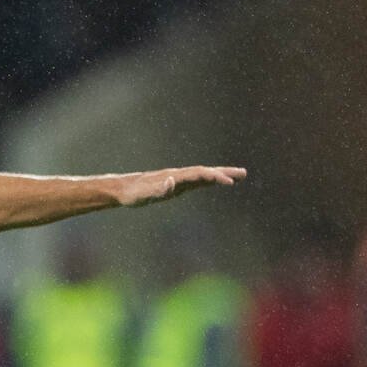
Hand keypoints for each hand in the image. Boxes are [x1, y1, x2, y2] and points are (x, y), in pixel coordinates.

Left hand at [116, 165, 245, 207]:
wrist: (122, 189)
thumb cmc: (133, 195)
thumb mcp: (143, 195)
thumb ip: (158, 189)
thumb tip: (172, 181)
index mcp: (174, 177)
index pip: (199, 174)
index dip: (214, 177)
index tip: (228, 181)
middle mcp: (179, 175)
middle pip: (205, 171)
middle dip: (224, 172)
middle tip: (244, 174)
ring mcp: (179, 179)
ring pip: (203, 175)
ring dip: (221, 175)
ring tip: (239, 176)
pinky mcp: (176, 185)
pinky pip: (197, 181)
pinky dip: (210, 180)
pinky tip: (218, 182)